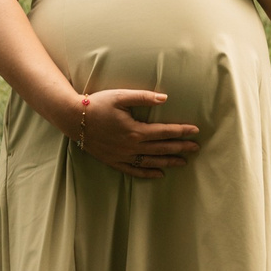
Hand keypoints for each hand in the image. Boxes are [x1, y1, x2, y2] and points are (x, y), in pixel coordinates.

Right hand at [71, 87, 198, 179]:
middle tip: (196, 147)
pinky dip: (148, 174)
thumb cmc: (97, 104)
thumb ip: (144, 97)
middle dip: (181, 148)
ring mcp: (122, 156)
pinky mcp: (113, 161)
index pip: (165, 132)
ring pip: (151, 162)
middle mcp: (131, 146)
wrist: (73, 119)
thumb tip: (165, 98)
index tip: (196, 131)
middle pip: (162, 148)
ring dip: (168, 162)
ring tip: (183, 162)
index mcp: (135, 130)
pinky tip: (159, 174)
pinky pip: (134, 171)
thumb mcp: (121, 96)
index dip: (182, 131)